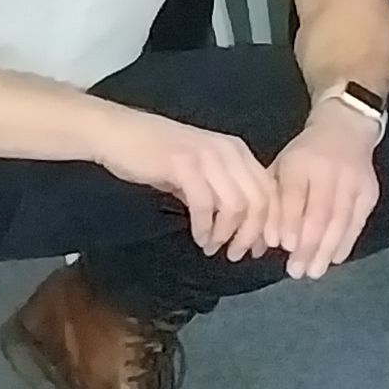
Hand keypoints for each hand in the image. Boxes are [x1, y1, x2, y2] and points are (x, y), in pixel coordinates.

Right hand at [93, 107, 281, 261]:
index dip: (270, 224)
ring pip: (236, 205)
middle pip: (259, 201)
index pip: (270, 190)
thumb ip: (222, 192)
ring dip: (227, 234)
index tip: (261, 249)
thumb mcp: (199, 171)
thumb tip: (243, 229)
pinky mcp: (184, 165)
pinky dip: (205, 227)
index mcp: (237, 151)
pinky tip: (199, 238)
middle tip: (236, 255)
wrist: (118, 133)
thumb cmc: (156, 156)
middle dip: (251, 235)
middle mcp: (229, 151)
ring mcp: (207, 156)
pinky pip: (205, 205)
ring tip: (214, 248)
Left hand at [263, 104, 382, 278]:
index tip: (284, 246)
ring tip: (313, 271)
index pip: (294, 195)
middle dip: (308, 245)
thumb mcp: (281, 168)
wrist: (345, 129)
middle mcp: (328, 170)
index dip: (290, 221)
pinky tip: (334, 258)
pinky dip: (346, 242)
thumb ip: (271, 203)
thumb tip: (262, 243)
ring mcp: (353, 181)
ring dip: (326, 249)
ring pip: (340, 220)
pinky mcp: (369, 191)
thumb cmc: (304, 156)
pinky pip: (358, 221)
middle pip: (319, 212)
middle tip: (296, 271)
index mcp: (299, 161)